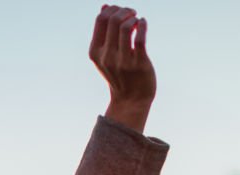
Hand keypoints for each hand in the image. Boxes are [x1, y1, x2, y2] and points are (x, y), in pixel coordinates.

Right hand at [89, 5, 155, 132]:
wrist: (130, 100)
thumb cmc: (119, 74)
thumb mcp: (106, 54)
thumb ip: (104, 32)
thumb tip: (105, 6)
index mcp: (96, 52)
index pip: (100, 20)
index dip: (112, 9)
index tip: (121, 12)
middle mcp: (107, 56)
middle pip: (113, 20)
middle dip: (124, 10)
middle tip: (132, 13)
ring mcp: (123, 61)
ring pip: (126, 27)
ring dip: (133, 17)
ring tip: (137, 20)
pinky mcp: (139, 64)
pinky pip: (141, 38)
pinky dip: (143, 25)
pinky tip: (143, 23)